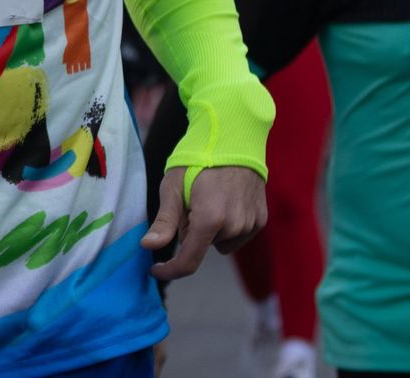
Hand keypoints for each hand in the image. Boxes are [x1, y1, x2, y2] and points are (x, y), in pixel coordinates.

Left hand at [142, 165, 266, 279]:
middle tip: (189, 201)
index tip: (155, 269)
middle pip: (202, 245)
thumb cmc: (197, 159)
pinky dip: (227, 225)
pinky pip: (237, 234)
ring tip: (209, 197)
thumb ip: (165, 221)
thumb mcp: (173, 186)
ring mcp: (251, 225)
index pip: (189, 261)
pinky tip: (225, 200)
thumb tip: (148, 246)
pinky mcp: (261, 220)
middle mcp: (234, 227)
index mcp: (210, 220)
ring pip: (220, 242)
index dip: (169, 269)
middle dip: (190, 231)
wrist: (235, 139)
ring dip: (210, 229)